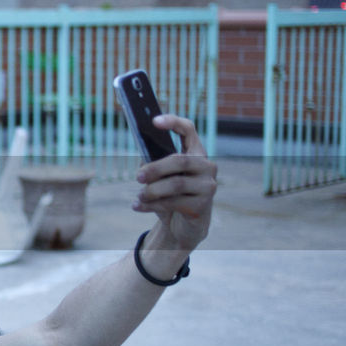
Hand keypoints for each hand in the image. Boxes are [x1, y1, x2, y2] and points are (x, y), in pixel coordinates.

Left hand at [132, 114, 216, 251]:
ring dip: (152, 190)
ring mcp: (207, 186)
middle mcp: (206, 166)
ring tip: (139, 196)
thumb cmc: (168, 194)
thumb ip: (154, 164)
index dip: (173, 122)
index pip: (188, 130)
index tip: (153, 121)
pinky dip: (151, 205)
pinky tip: (137, 206)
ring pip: (176, 184)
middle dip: (155, 168)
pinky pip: (173, 203)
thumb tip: (142, 161)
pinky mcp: (202, 205)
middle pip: (180, 160)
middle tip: (137, 177)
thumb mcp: (161, 177)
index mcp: (195, 152)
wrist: (183, 225)